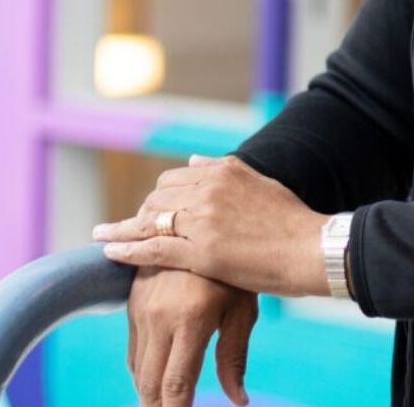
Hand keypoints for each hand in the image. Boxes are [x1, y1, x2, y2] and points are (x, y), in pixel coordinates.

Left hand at [95, 155, 330, 297]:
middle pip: (157, 198)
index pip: (174, 178)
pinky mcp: (200, 252)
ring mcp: (202, 220)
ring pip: (149, 221)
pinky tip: (109, 252)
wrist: (311, 248)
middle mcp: (208, 189)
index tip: (150, 210)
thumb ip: (224, 170)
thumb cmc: (293, 221)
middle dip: (140, 214)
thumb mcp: (259, 182)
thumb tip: (193, 160)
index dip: (158, 197)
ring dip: (122, 229)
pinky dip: (127, 249)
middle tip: (126, 228)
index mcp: (223, 170)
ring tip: (102, 237)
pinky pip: (153, 248)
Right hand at [125, 266, 256, 406]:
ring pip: (137, 369)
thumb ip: (234, 358)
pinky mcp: (133, 302)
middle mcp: (159, 316)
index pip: (176, 385)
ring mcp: (142, 309)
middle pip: (149, 383)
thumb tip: (238, 401)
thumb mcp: (242, 311)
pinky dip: (142, 371)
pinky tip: (154, 380)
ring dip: (148, 393)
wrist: (207, 221)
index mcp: (190, 320)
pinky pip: (132, 349)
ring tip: (163, 405)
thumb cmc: (237, 270)